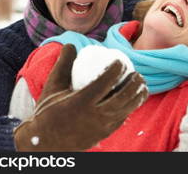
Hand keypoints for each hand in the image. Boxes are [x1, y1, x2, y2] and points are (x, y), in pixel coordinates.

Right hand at [13, 44, 147, 150]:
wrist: (45, 142)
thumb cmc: (48, 111)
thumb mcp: (52, 86)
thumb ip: (63, 64)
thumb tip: (71, 44)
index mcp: (80, 102)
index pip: (104, 82)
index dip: (116, 70)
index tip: (120, 61)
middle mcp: (93, 116)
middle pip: (122, 97)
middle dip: (134, 83)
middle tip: (137, 73)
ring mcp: (101, 127)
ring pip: (126, 110)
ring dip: (138, 96)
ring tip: (142, 85)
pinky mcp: (104, 134)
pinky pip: (122, 119)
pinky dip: (130, 108)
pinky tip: (134, 99)